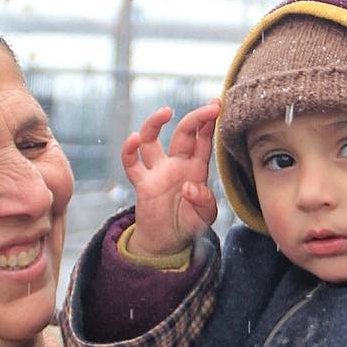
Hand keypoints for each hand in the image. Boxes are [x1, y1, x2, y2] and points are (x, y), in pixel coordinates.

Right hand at [123, 100, 219, 257]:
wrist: (167, 242)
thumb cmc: (188, 224)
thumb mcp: (205, 216)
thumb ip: (204, 202)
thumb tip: (189, 186)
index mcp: (196, 169)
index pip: (203, 141)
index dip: (209, 123)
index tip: (217, 105)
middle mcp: (176, 165)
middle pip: (183, 134)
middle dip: (195, 118)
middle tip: (209, 106)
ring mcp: (157, 172)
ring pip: (152, 140)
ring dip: (156, 123)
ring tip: (165, 112)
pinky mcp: (142, 183)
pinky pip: (132, 163)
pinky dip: (129, 150)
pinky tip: (133, 139)